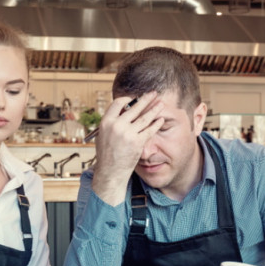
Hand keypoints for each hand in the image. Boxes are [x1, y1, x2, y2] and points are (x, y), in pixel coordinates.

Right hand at [92, 91, 163, 205]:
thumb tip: (121, 111)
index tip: (135, 99)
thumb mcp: (103, 135)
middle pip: (134, 107)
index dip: (128, 99)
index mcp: (106, 122)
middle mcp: (117, 126)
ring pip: (144, 117)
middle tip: (154, 93)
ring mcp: (127, 134)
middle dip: (146, 99)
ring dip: (154, 109)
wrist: (110, 172)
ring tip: (161, 103)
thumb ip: (111, 122)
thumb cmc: (106, 154)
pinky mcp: (137, 143)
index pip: (118, 103)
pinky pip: (149, 130)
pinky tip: (161, 120)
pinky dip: (156, 124)